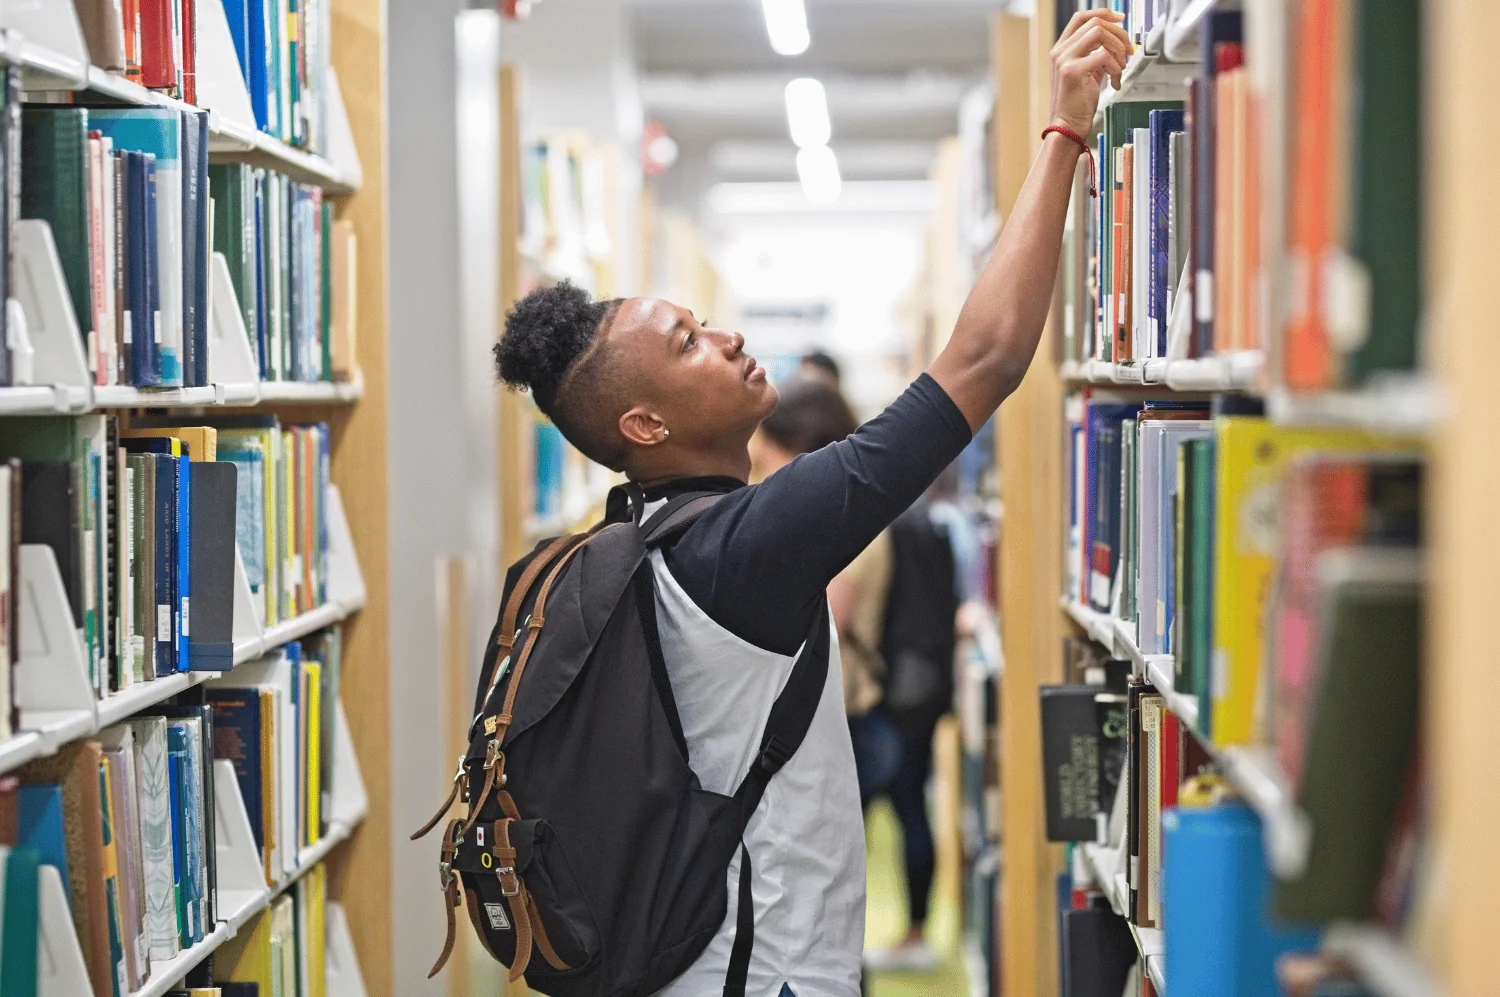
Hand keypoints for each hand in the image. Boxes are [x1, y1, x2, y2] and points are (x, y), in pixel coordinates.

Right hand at [1049, 9, 1132, 135]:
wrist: (1067, 127)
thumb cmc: (1077, 104)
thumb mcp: (1088, 73)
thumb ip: (1097, 55)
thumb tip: (1118, 43)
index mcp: (1062, 49)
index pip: (1081, 18)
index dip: (1103, 14)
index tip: (1121, 19)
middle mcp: (1060, 51)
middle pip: (1095, 23)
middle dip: (1119, 33)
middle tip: (1129, 50)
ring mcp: (1064, 60)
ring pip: (1099, 33)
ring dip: (1118, 47)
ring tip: (1121, 66)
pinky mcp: (1072, 71)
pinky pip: (1103, 55)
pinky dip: (1115, 66)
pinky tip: (1115, 80)